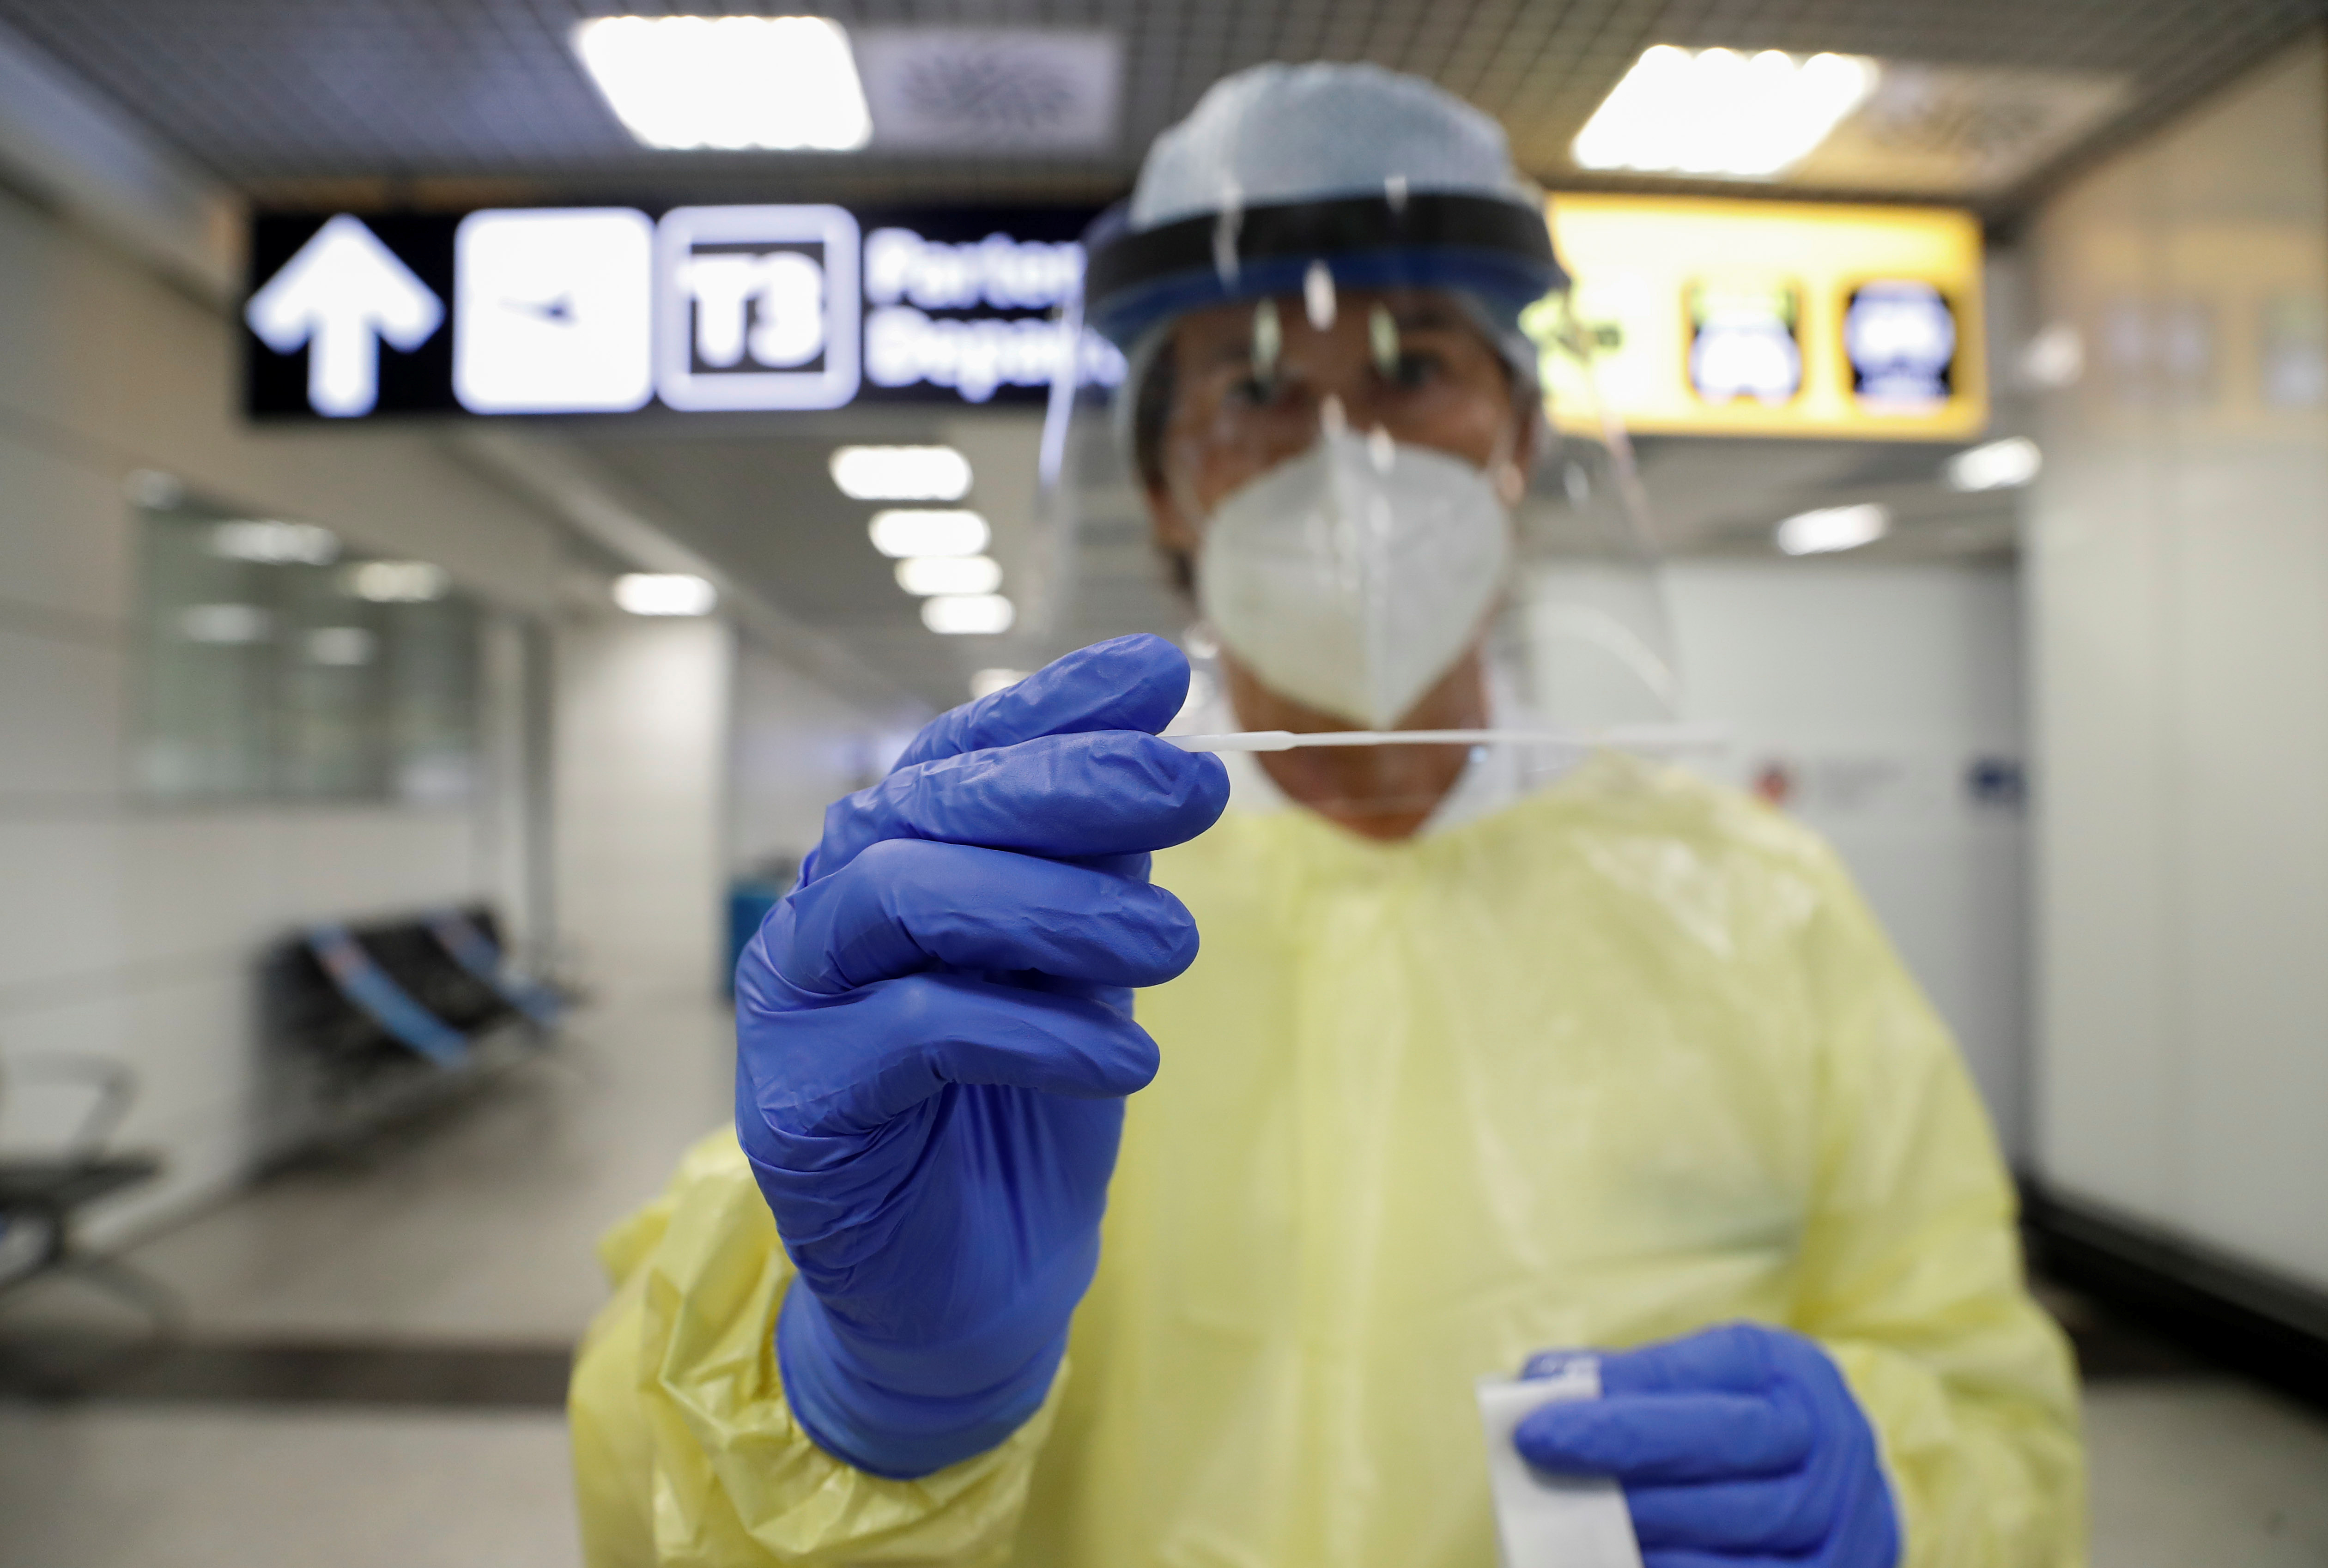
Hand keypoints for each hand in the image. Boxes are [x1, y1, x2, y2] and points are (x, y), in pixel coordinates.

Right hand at [735, 635, 1228, 1478]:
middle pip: (929, 804)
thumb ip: (1098, 865)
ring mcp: (798, 1000)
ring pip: (906, 895)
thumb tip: (1162, 747)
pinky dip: (1035, 1031)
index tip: (1159, 673)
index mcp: (891, 860)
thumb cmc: (1025, 1109)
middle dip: (1071, 785)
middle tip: (1197, 791)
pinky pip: (915, 1028)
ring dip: (1057, 908)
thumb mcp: (1082, 965)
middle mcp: (828, 909)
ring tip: (1176, 948)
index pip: (961, 749)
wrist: (974, 1283)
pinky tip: (1126, 1057)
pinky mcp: (801, 1100)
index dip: (1054, 703)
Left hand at [1513, 1323, 1898, 1567]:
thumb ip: (1631, 1382)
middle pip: (1726, 1448)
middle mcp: (1831, 1447)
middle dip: (1628, 1453)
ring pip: (1743, 1533)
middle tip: (1545, 1457)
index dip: (1619, 1406)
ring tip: (1574, 1524)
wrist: (1845, 1496)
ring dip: (1650, 1529)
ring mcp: (1841, 1526)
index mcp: (1794, 1378)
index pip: (1702, 1386)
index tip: (1538, 1423)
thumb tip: (1539, 1385)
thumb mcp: (1710, 1381)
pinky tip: (1620, 1563)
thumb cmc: (1752, 1427)